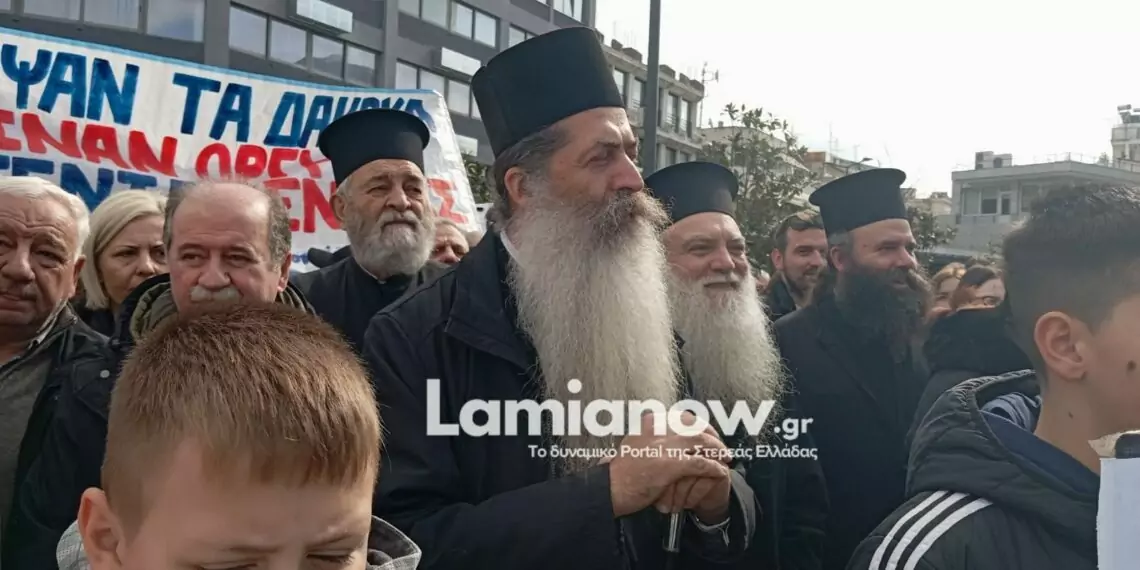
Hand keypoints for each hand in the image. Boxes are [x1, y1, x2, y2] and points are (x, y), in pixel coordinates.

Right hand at [608, 412, 730, 517]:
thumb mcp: (632, 443)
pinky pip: (701, 463)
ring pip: (702, 441)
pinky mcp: (672, 464)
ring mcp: (666, 445)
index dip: (701, 424)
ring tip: (726, 457)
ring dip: (718, 450)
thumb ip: (649, 435)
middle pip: (696, 426)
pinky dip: (714, 467)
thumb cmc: (619, 472)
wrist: (610, 488)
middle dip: (713, 435)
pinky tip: (720, 471)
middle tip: (721, 445)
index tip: (708, 432)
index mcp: (650, 422)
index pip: (683, 417)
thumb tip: (661, 431)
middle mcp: (659, 429)